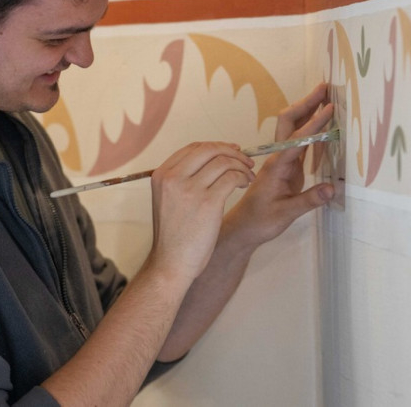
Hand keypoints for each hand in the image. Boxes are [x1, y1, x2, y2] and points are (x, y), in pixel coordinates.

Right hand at [147, 142, 255, 283]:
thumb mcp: (168, 199)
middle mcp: (173, 178)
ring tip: (248, 177)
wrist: (171, 263)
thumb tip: (211, 160)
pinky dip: (243, 178)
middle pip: (209, 149)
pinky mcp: (208, 202)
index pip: (193, 147)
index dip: (216, 146)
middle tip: (246, 161)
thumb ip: (182, 179)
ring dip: (241, 166)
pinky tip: (246, 185)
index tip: (231, 151)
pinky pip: (232, 178)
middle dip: (232, 152)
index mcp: (162, 175)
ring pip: (223, 162)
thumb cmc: (174, 235)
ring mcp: (190, 189)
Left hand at [227, 82, 334, 248]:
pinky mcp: (286, 168)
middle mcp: (278, 158)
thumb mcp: (286, 214)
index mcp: (277, 166)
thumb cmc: (260, 221)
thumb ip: (308, 200)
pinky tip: (322, 124)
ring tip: (327, 97)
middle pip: (290, 123)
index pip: (298, 139)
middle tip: (326, 88)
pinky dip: (311, 129)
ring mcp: (282, 161)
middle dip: (307, 104)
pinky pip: (299, 143)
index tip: (330, 108)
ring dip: (309, 112)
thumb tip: (332, 188)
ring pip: (294, 130)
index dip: (315, 123)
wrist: (243, 228)